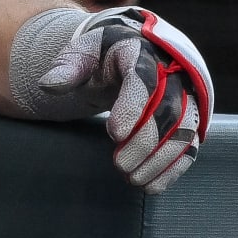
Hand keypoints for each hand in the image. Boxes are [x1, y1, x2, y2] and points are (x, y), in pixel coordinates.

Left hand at [38, 6, 212, 192]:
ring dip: (161, 160)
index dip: (132, 108)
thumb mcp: (82, 52)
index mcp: (141, 53)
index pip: (142, 81)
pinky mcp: (189, 120)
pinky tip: (152, 185)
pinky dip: (173, 167)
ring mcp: (185, 97)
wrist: (130, 52)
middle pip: (168, 111)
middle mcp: (171, 74)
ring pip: (184, 131)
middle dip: (145, 142)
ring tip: (133, 179)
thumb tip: (48, 84)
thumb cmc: (103, 54)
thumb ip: (67, 66)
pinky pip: (189, 145)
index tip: (114, 134)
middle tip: (120, 165)